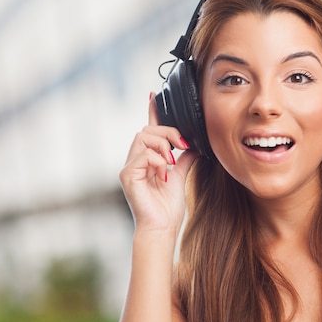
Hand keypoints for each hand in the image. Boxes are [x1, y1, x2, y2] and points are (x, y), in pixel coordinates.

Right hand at [120, 93, 198, 232]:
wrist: (162, 227)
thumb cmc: (168, 207)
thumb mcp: (180, 177)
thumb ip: (184, 159)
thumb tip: (195, 144)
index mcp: (148, 159)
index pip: (149, 130)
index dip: (152, 111)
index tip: (154, 94)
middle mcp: (136, 160)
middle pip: (147, 130)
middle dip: (167, 133)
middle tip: (182, 146)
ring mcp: (130, 167)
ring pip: (143, 137)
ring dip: (162, 145)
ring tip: (171, 162)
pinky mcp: (127, 175)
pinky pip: (143, 155)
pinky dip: (157, 161)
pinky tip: (163, 174)